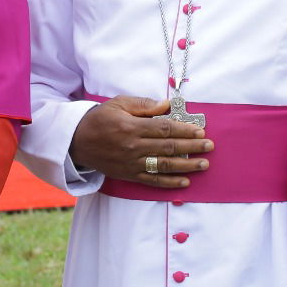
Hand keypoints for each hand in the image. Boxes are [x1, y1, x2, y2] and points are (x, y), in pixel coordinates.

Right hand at [69, 95, 212, 188]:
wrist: (76, 142)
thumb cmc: (99, 119)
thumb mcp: (117, 104)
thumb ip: (143, 105)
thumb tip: (166, 105)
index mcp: (130, 127)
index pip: (163, 128)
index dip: (184, 130)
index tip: (200, 130)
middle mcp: (133, 146)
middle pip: (168, 147)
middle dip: (192, 146)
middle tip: (209, 146)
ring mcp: (131, 163)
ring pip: (164, 165)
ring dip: (187, 165)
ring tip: (204, 164)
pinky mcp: (129, 175)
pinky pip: (152, 180)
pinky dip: (169, 182)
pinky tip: (185, 182)